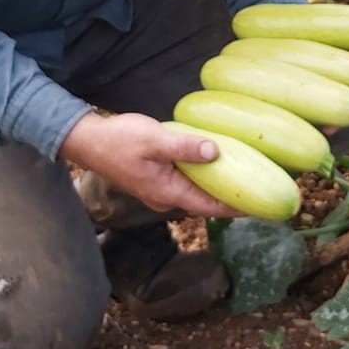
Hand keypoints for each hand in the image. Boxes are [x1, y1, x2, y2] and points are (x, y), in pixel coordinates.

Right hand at [58, 111, 242, 218]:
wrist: (87, 140)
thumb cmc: (119, 140)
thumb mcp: (155, 139)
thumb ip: (185, 146)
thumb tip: (216, 152)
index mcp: (168, 192)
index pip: (210, 206)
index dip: (237, 208)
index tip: (262, 208)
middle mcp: (165, 197)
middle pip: (205, 202)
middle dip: (230, 198)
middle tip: (259, 189)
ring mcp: (158, 190)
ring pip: (194, 191)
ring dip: (215, 186)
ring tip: (242, 176)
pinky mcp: (154, 179)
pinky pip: (184, 181)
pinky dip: (200, 176)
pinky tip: (212, 163)